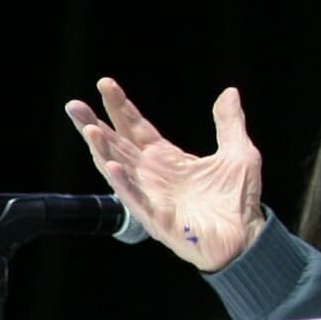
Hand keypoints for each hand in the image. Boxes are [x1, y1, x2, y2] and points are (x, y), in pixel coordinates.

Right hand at [64, 77, 268, 271]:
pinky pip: (137, 199)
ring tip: (88, 128)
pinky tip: (112, 165)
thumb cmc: (238, 199)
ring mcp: (152, 196)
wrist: (247, 236)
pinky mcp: (159, 218)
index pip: (136, 128)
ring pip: (119, 169)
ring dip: (103, 150)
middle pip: (117, 144)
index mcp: (167, 159)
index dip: (120, 106)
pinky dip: (124, 183)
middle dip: (94, 124)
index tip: (104, 83)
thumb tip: (230, 92)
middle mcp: (153, 175)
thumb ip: (230, 123)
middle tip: (73, 104)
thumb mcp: (239, 153)